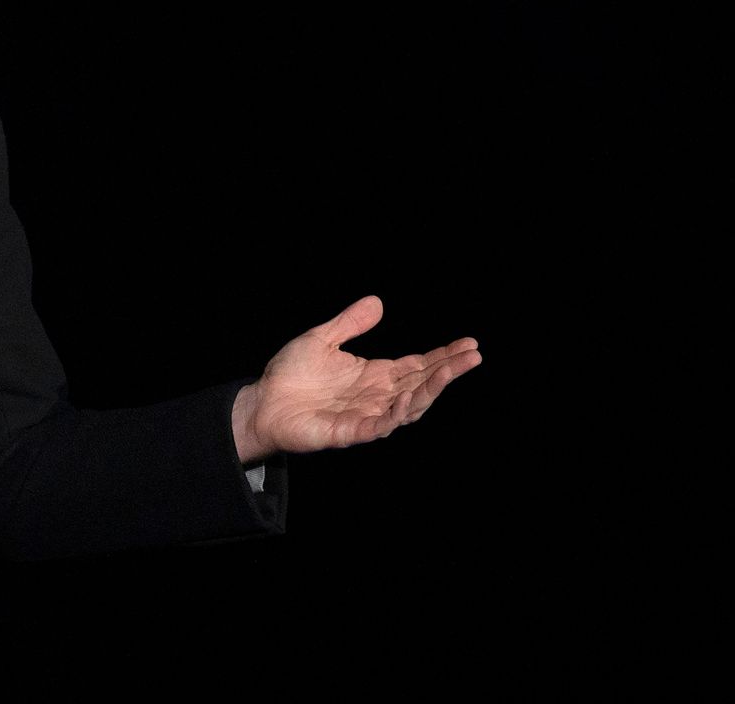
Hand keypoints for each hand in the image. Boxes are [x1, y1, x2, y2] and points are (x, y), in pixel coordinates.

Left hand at [232, 295, 480, 461]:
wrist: (261, 403)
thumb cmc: (289, 375)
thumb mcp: (321, 339)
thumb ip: (349, 323)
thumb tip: (378, 302)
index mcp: (374, 375)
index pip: (417, 365)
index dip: (443, 356)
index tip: (469, 344)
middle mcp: (376, 396)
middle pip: (421, 384)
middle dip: (448, 370)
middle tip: (473, 355)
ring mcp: (365, 416)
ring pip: (408, 407)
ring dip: (430, 391)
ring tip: (448, 372)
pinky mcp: (348, 432)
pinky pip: (378, 426)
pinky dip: (395, 414)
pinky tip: (407, 398)